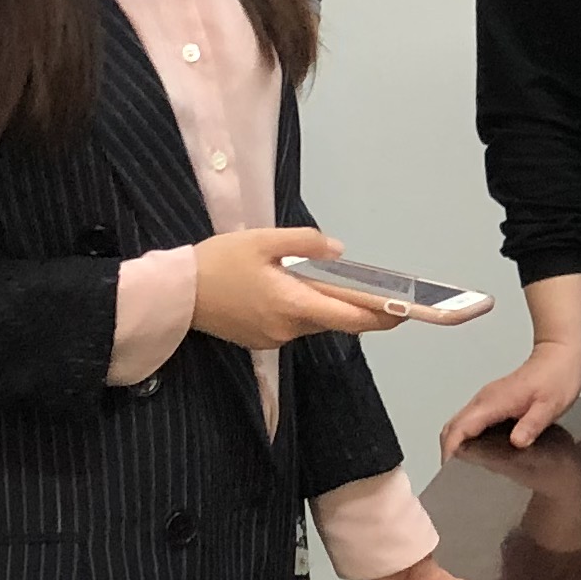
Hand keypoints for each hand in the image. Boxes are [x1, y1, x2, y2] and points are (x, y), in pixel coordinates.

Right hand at [192, 227, 409, 349]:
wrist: (175, 294)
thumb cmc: (217, 263)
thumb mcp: (262, 240)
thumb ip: (304, 243)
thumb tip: (338, 252)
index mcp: (293, 304)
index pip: (350, 317)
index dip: (381, 315)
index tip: (405, 311)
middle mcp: (288, 328)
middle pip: (335, 321)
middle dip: (358, 309)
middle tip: (379, 294)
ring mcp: (274, 338)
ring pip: (315, 322)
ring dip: (327, 305)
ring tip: (330, 281)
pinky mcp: (261, 339)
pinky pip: (294, 324)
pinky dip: (304, 309)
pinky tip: (295, 289)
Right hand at [441, 335, 580, 457]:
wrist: (559, 355)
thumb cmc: (556, 377)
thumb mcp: (549, 406)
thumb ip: (532, 425)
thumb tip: (516, 442)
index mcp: (493, 402)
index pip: (459, 428)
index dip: (450, 449)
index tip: (449, 468)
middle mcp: (484, 400)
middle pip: (452, 427)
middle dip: (448, 449)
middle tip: (454, 472)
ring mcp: (487, 399)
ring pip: (458, 423)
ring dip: (456, 443)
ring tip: (463, 466)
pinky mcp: (492, 401)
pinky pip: (470, 420)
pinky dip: (466, 436)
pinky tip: (478, 450)